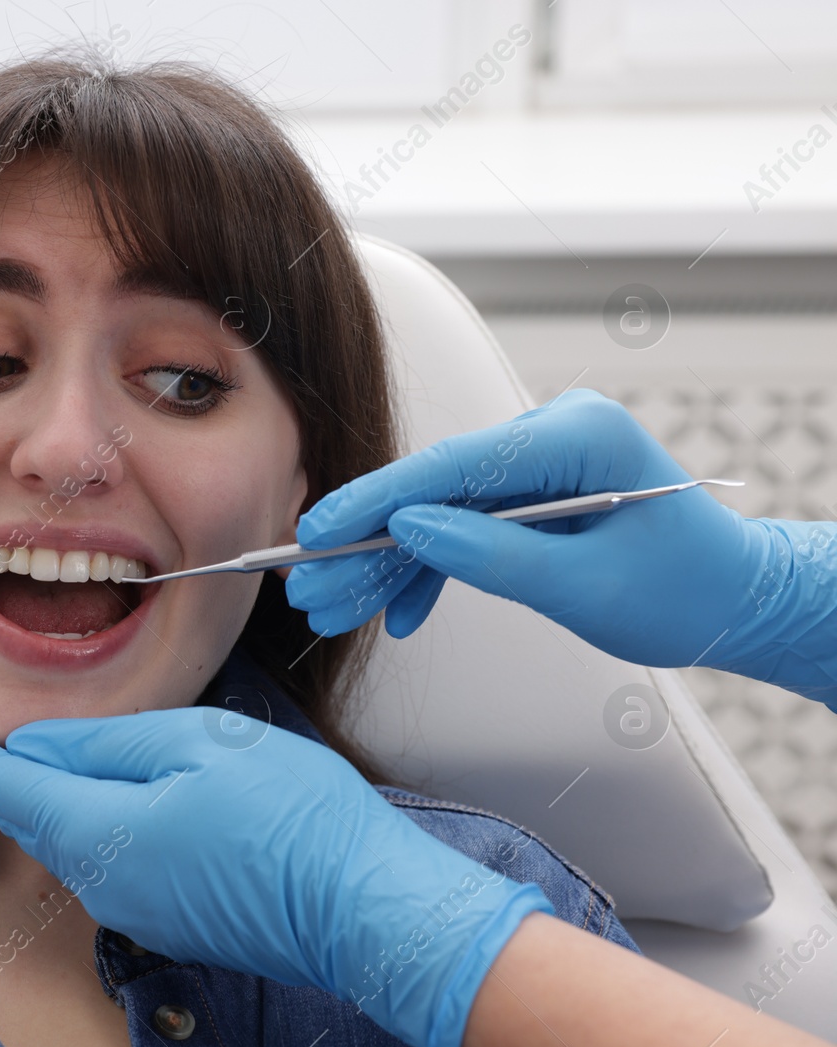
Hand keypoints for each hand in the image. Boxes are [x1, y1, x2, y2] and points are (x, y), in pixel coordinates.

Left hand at [0, 708, 551, 1046]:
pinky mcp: (173, 921)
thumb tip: (43, 744)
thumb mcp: (200, 746)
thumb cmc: (295, 818)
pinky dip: (102, 824)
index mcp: (102, 832)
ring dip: (60, 797)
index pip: (8, 788)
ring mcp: (140, 911)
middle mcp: (106, 883)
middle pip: (37, 816)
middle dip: (10, 773)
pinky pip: (114, 863)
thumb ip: (111, 743)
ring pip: (75, 840)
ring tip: (67, 751)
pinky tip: (131, 795)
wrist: (366, 908)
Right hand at [285, 389, 836, 702]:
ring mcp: (539, 461)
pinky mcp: (531, 491)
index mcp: (578, 435)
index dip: (377, 500)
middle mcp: (552, 434)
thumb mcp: (585, 587)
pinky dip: (431, 569)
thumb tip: (410, 531)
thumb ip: (493, 556)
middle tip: (311, 587)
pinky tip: (398, 612)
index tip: (319, 530)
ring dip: (388, 564)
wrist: (735, 602)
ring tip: (334, 608)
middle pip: (435, 489)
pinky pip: (464, 526)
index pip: (454, 465)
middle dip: (370, 545)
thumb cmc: (684, 592)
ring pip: (439, 512)